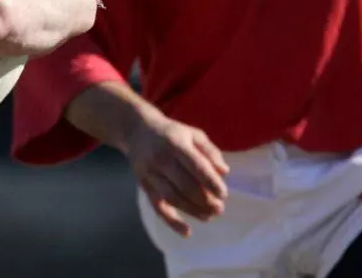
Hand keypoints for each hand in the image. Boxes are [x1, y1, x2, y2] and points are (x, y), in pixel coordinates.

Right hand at [124, 114, 229, 237]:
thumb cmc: (172, 133)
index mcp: (176, 143)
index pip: (195, 165)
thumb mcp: (193, 134)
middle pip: (184, 185)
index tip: (223, 194)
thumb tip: (224, 172)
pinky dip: (171, 221)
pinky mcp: (144, 184)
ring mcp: (150, 173)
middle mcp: (161, 159)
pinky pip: (157, 206)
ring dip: (193, 211)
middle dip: (204, 200)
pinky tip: (186, 232)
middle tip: (219, 209)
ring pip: (173, 198)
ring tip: (209, 216)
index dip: (210, 181)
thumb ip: (210, 151)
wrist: (137, 130)